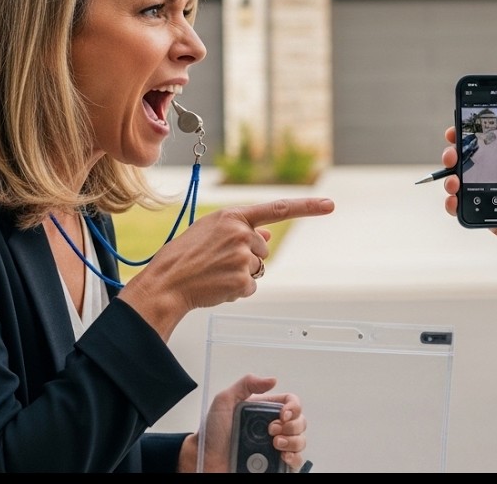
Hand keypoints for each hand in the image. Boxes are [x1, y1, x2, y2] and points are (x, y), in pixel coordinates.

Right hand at [119, 197, 334, 338]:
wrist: (166, 282)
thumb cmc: (183, 256)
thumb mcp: (209, 232)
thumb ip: (240, 230)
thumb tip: (268, 234)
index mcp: (232, 216)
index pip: (277, 208)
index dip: (307, 207)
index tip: (330, 205)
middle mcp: (241, 233)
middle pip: (263, 249)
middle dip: (246, 258)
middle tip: (217, 262)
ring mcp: (243, 257)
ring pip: (258, 269)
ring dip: (241, 274)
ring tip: (215, 274)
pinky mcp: (243, 280)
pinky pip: (251, 287)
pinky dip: (237, 290)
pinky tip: (217, 286)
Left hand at [185, 374, 307, 472]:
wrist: (205, 460)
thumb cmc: (211, 433)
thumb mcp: (224, 401)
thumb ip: (246, 384)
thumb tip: (273, 380)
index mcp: (265, 411)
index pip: (291, 403)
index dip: (293, 407)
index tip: (283, 415)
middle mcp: (273, 428)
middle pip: (300, 422)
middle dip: (292, 426)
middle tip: (272, 431)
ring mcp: (275, 447)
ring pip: (301, 441)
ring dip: (293, 441)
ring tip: (275, 444)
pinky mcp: (274, 465)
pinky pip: (296, 462)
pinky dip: (295, 459)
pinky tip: (283, 457)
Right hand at [441, 107, 496, 265]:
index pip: (489, 141)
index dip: (470, 133)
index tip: (458, 128)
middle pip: (470, 160)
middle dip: (455, 154)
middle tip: (452, 154)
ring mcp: (493, 195)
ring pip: (463, 184)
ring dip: (451, 179)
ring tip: (454, 181)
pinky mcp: (489, 217)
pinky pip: (466, 209)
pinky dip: (454, 204)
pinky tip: (454, 200)